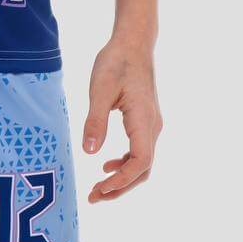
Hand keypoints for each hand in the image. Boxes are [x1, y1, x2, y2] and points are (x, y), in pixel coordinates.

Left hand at [82, 36, 161, 201]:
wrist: (134, 44)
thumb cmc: (116, 62)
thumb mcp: (100, 89)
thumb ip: (95, 120)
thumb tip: (89, 152)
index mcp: (143, 120)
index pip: (140, 163)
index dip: (122, 181)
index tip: (100, 189)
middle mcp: (152, 127)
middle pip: (143, 170)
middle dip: (119, 188)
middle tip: (93, 197)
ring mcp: (151, 125)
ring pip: (142, 163)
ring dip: (122, 179)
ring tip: (98, 189)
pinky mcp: (145, 121)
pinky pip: (140, 151)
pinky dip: (125, 165)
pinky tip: (107, 166)